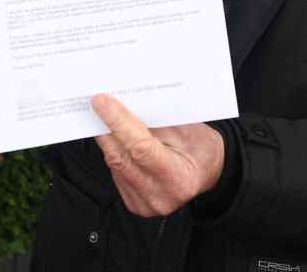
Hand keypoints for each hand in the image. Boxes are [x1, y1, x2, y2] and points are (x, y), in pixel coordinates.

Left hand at [91, 94, 224, 216]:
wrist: (207, 171)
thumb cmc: (201, 149)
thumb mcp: (188, 129)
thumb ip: (156, 121)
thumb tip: (125, 105)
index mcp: (179, 178)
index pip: (140, 147)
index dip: (118, 123)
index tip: (102, 103)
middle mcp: (160, 196)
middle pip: (121, 158)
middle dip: (107, 128)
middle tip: (98, 105)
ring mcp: (146, 204)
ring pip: (115, 165)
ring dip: (108, 140)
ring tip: (106, 119)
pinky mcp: (135, 203)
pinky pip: (116, 174)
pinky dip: (114, 153)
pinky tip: (116, 139)